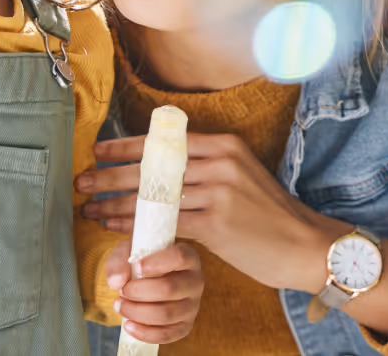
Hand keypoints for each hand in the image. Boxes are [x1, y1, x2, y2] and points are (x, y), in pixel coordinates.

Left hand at [79, 133, 345, 295]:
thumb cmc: (267, 214)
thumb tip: (157, 164)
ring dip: (115, 204)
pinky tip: (116, 228)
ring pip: (153, 196)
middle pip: (151, 166)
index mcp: (223, 144)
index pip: (162, 141)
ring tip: (91, 210)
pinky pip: (164, 223)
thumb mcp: (240, 174)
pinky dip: (135, 226)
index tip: (96, 152)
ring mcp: (219, 192)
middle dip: (110, 175)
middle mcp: (220, 162)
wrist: (304, 245)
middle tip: (82, 182)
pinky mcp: (216, 224)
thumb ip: (203, 166)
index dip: (124, 147)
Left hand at [103, 239, 202, 343]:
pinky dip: (145, 333)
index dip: (158, 262)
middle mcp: (195, 282)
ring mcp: (192, 306)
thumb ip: (119, 261)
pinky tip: (128, 325)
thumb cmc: (142, 262)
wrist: (149, 280)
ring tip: (120, 306)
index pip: (179, 257)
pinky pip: (167, 334)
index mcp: (188, 257)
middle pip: (169, 289)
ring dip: (137, 312)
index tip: (137, 267)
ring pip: (167, 314)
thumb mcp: (129, 252)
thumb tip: (116, 282)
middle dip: (139, 292)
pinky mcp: (185, 326)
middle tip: (121, 291)